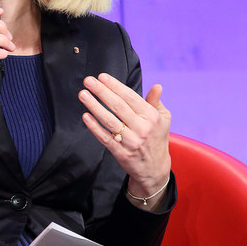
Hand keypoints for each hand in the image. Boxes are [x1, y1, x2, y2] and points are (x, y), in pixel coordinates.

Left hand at [79, 74, 171, 208]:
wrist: (155, 169)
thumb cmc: (157, 138)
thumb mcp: (163, 119)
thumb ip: (156, 102)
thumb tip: (156, 86)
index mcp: (151, 117)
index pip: (130, 98)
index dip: (115, 86)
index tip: (102, 77)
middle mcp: (142, 128)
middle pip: (118, 106)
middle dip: (101, 92)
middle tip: (88, 81)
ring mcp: (131, 141)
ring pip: (109, 121)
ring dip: (94, 106)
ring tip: (83, 94)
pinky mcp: (121, 153)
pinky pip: (105, 138)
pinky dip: (94, 127)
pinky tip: (85, 116)